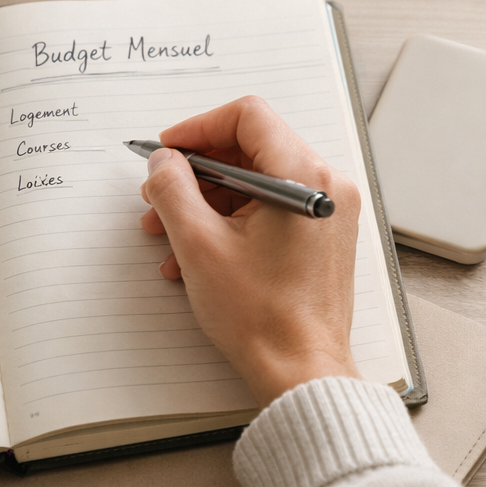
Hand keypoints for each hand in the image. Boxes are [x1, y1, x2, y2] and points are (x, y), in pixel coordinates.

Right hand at [139, 95, 362, 405]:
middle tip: (157, 197)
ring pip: (257, 182)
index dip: (198, 127)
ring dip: (207, 201)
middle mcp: (326, 184)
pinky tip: (193, 254)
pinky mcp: (322, 234)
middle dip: (197, 172)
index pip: (248, 116)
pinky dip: (231, 221)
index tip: (167, 151)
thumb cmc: (262, 316)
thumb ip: (173, 189)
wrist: (300, 370)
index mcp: (304, 175)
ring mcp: (328, 210)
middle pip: (251, 149)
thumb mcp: (198, 244)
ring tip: (166, 233)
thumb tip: (164, 161)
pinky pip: (271, 208)